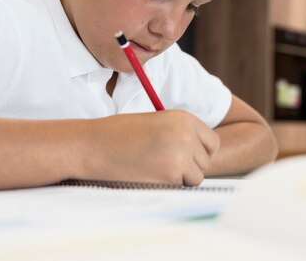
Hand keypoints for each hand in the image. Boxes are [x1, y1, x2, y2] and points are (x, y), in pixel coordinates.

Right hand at [80, 110, 219, 185]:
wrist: (94, 145)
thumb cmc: (119, 135)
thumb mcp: (156, 123)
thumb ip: (180, 134)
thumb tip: (200, 155)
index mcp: (183, 118)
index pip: (212, 142)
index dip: (201, 153)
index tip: (189, 159)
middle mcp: (186, 134)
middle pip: (205, 161)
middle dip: (190, 167)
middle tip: (164, 165)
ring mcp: (181, 154)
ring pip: (196, 177)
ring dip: (180, 179)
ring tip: (155, 170)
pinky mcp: (171, 174)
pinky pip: (181, 187)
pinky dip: (168, 187)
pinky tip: (148, 176)